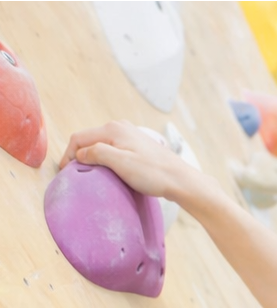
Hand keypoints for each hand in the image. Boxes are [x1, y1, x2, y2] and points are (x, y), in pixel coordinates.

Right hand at [60, 121, 206, 206]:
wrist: (181, 180)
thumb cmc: (153, 173)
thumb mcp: (119, 162)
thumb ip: (96, 153)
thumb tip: (80, 154)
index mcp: (113, 129)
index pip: (79, 138)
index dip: (69, 154)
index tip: (65, 171)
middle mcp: (121, 127)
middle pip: (90, 139)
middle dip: (80, 155)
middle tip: (75, 173)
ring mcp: (131, 136)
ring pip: (102, 145)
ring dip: (93, 157)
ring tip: (90, 173)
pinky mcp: (138, 146)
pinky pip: (114, 150)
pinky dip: (106, 159)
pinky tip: (109, 171)